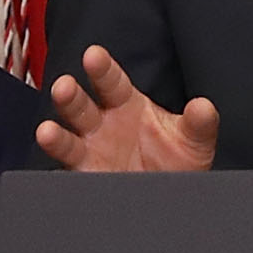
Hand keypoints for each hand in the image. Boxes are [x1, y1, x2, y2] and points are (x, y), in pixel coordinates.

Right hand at [35, 46, 218, 171]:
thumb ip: (199, 124)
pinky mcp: (85, 176)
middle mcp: (102, 124)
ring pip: (67, 139)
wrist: (171, 196)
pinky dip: (58, 168)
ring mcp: (90, 151)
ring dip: (55, 135)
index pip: (111, 81)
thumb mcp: (193, 141)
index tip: (94, 55)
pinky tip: (53, 163)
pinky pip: (67, 170)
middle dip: (70, 97)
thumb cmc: (177, 161)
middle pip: (80, 106)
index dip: (101, 68)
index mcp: (125, 104)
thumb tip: (204, 107)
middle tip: (64, 87)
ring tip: (47, 132)